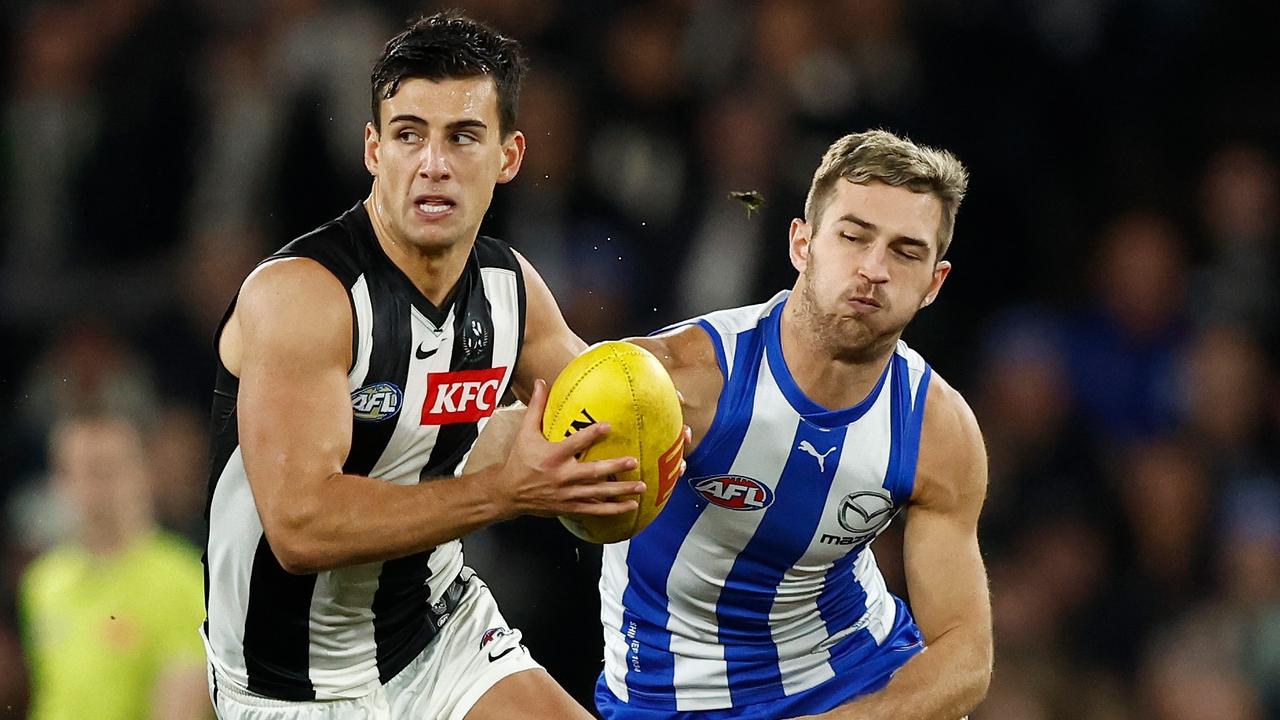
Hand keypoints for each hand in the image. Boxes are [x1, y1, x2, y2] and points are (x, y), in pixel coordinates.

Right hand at [495, 378, 643, 518]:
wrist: (508, 493)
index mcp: (552, 456)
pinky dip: (613, 509)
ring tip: (641, 486)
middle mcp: (562, 476)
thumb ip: (536, 408)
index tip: (608, 426)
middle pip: (592, 472)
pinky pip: (594, 509)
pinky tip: (631, 506)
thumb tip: (540, 381)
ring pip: (598, 493)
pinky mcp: (570, 507)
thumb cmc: (520, 460)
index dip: (591, 435)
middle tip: (634, 461)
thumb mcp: (525, 433)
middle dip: (614, 467)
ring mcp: (567, 494)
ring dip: (621, 490)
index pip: (574, 443)